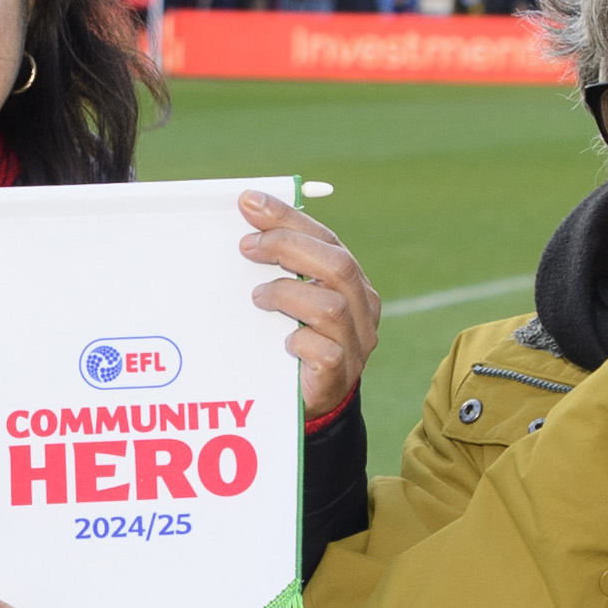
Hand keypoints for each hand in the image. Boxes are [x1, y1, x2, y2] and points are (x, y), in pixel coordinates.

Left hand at [237, 189, 384, 426]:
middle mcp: (361, 309)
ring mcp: (355, 344)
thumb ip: (279, 261)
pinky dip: (300, 340)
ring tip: (258, 298)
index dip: (289, 217)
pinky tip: (282, 340)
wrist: (309, 405)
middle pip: (337, 265)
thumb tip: (246, 214)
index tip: (249, 202)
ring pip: (331, 307)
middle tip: (247, 246)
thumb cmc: (293, 342)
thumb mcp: (288, 296)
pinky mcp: (339, 376)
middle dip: (288, 246)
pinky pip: (325, 351)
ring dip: (287, 294)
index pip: (326, 238)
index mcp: (351, 282)